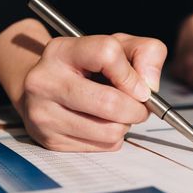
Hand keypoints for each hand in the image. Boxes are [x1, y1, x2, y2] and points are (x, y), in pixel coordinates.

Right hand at [21, 34, 166, 151]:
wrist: (44, 87)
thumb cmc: (88, 65)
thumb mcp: (118, 46)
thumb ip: (146, 53)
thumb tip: (149, 86)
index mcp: (63, 50)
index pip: (107, 54)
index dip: (132, 74)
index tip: (140, 87)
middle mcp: (46, 81)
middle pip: (109, 102)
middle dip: (137, 108)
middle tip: (140, 106)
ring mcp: (44, 113)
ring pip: (109, 130)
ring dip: (126, 124)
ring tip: (118, 113)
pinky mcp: (50, 140)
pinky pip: (102, 147)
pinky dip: (113, 138)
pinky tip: (102, 123)